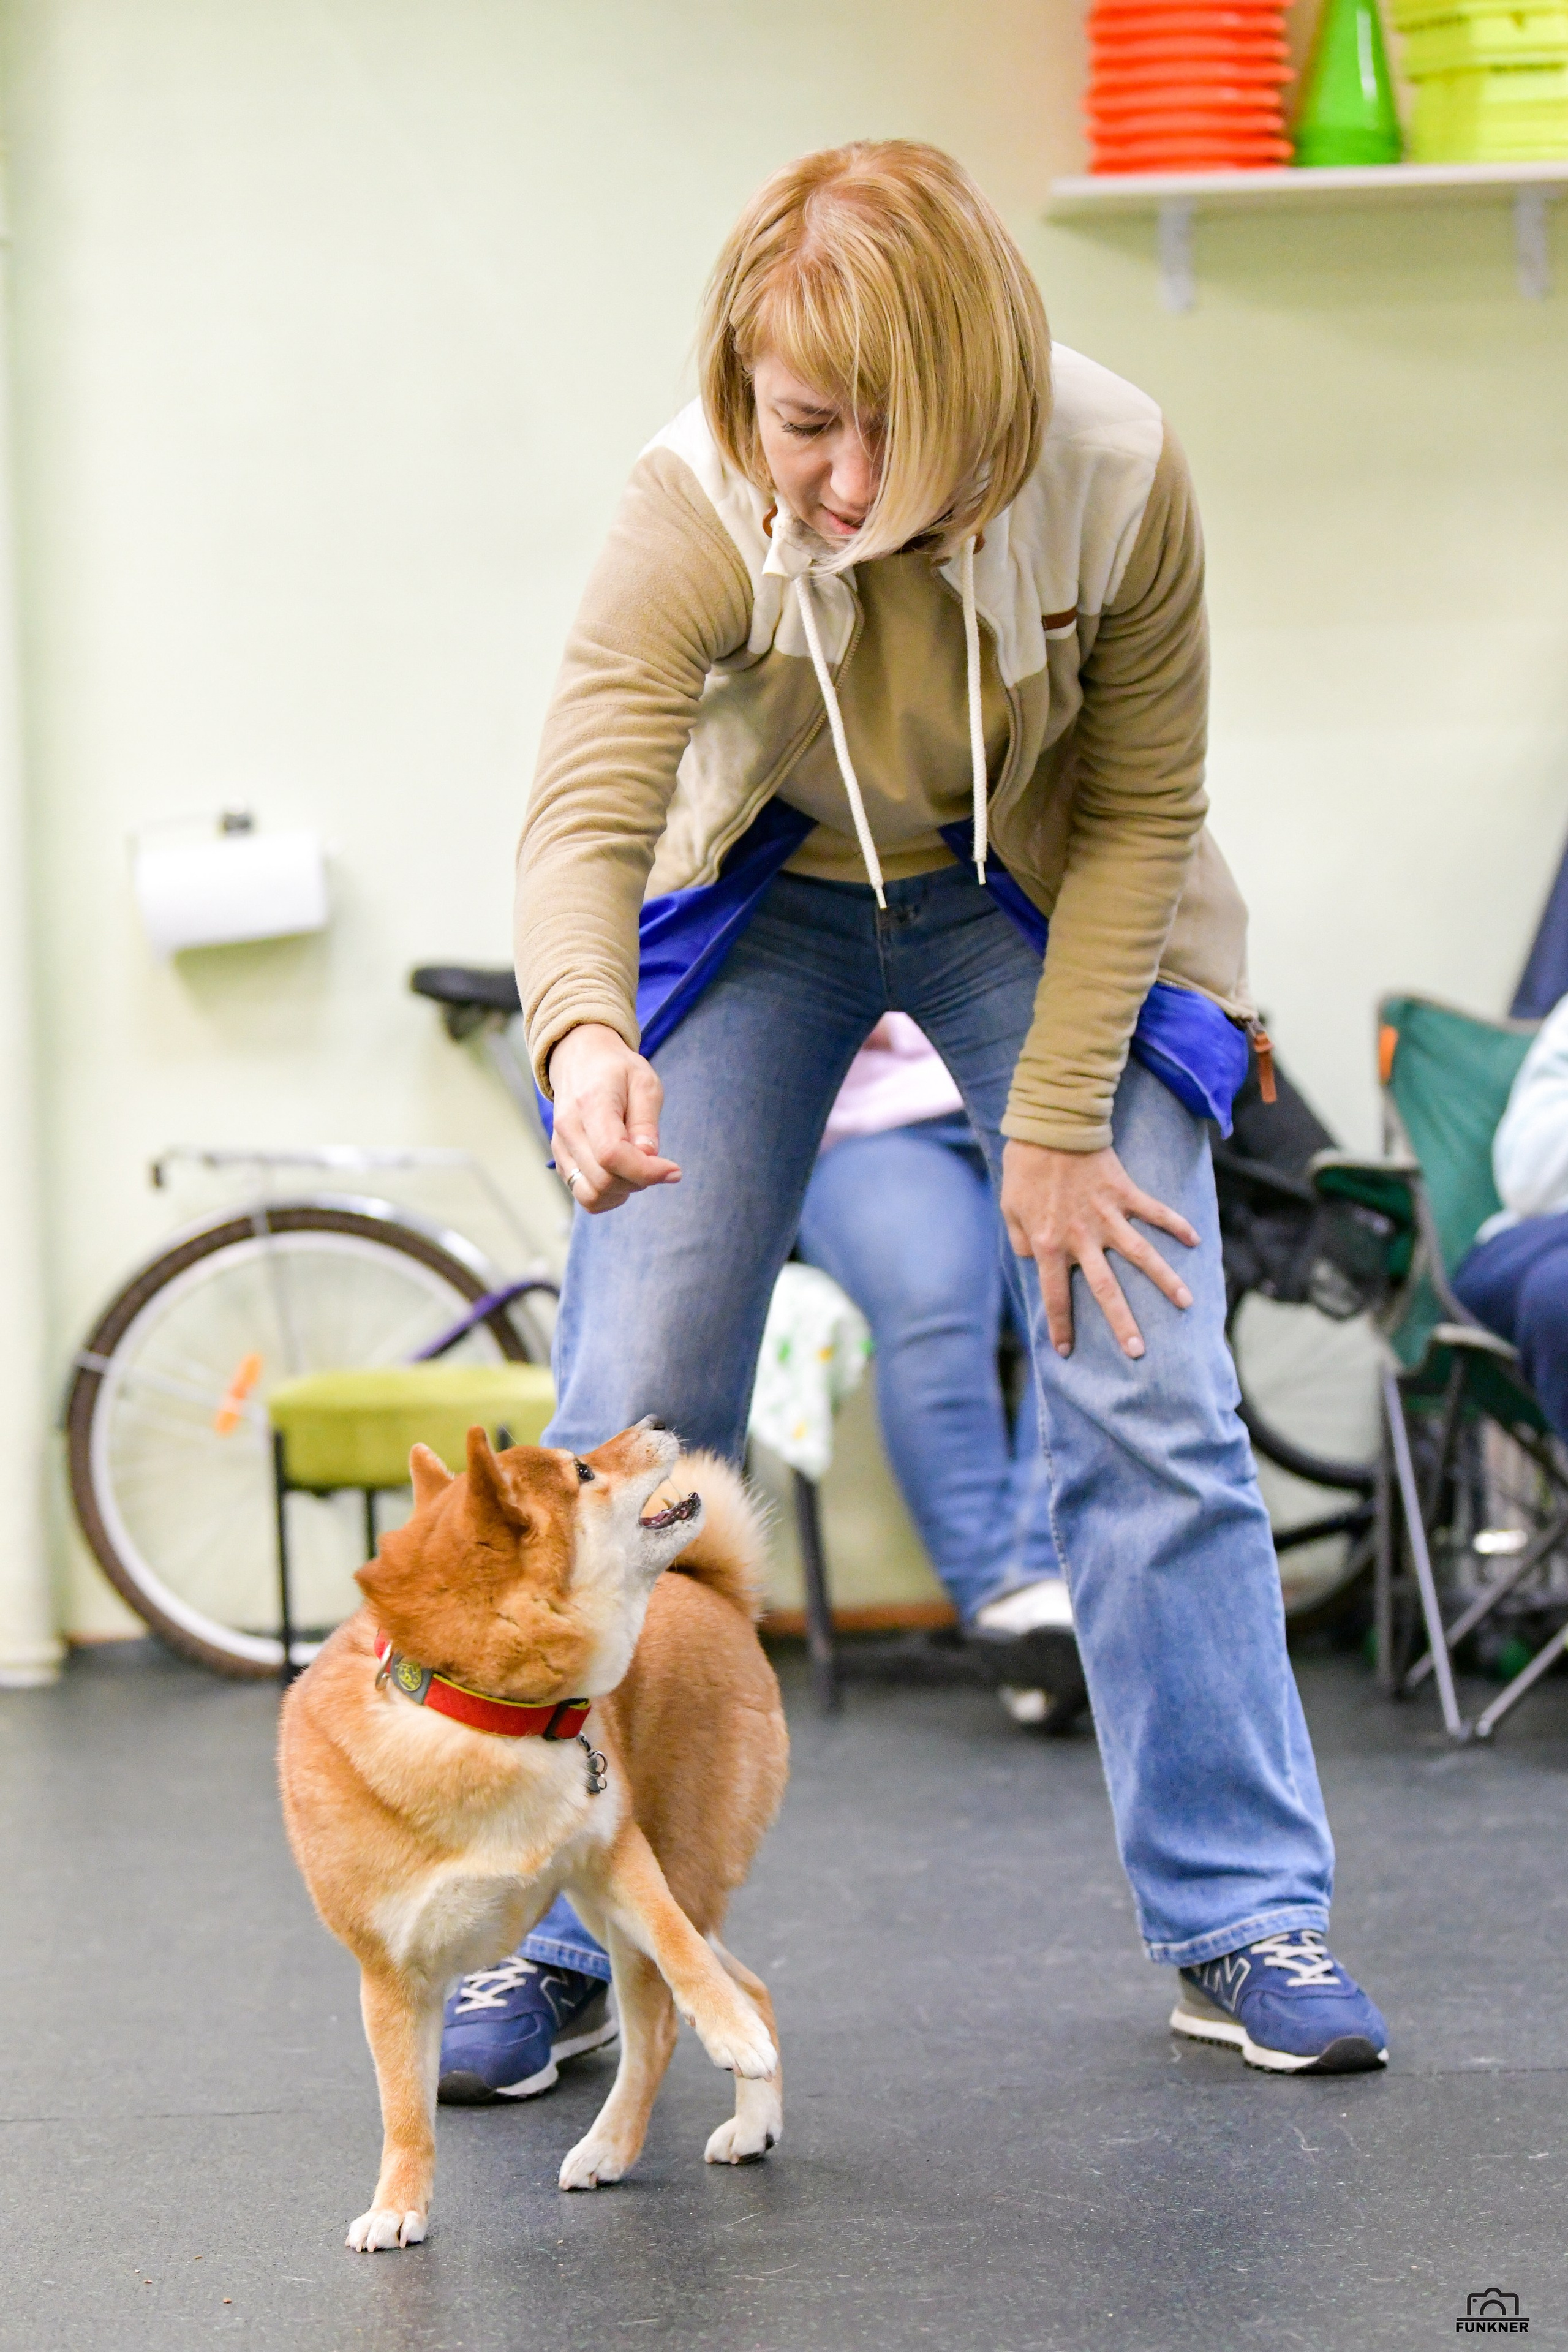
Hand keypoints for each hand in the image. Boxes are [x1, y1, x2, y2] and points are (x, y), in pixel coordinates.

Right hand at [547, 1024, 680, 1213]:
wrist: (580, 1058)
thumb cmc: (617, 1069)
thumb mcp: (644, 1082)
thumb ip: (646, 1121)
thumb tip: (648, 1156)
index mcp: (591, 1104)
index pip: (612, 1154)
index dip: (646, 1171)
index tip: (673, 1170)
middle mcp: (569, 1129)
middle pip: (603, 1180)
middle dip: (639, 1181)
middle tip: (658, 1164)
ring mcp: (561, 1147)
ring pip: (591, 1195)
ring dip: (622, 1192)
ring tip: (638, 1169)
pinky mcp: (561, 1159)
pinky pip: (585, 1194)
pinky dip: (608, 1194)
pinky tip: (623, 1174)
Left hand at [1000, 1139, 1196, 1359]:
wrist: (1049, 1127)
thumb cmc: (1024, 1169)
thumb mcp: (1009, 1209)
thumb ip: (1022, 1242)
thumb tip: (1036, 1263)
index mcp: (1050, 1245)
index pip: (1056, 1296)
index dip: (1061, 1325)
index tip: (1067, 1351)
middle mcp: (1082, 1237)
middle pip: (1106, 1289)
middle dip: (1121, 1323)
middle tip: (1138, 1351)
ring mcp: (1107, 1216)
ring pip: (1141, 1256)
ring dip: (1164, 1281)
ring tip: (1186, 1303)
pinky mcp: (1125, 1193)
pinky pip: (1155, 1212)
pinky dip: (1176, 1224)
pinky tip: (1196, 1239)